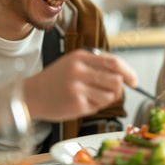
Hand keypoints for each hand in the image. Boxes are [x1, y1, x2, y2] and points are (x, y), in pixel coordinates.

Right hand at [23, 48, 137, 120]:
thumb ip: (96, 66)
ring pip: (110, 95)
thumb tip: (124, 76)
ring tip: (90, 97)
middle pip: (116, 80)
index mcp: (80, 57)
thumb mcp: (74, 63)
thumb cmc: (56, 80)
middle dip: (117, 89)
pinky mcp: (76, 104)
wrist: (30, 95)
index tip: (134, 81)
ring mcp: (78, 88)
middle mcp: (79, 70)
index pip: (113, 62)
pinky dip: (94, 107)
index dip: (128, 72)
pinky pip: (98, 107)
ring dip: (105, 99)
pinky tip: (80, 103)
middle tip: (109, 92)